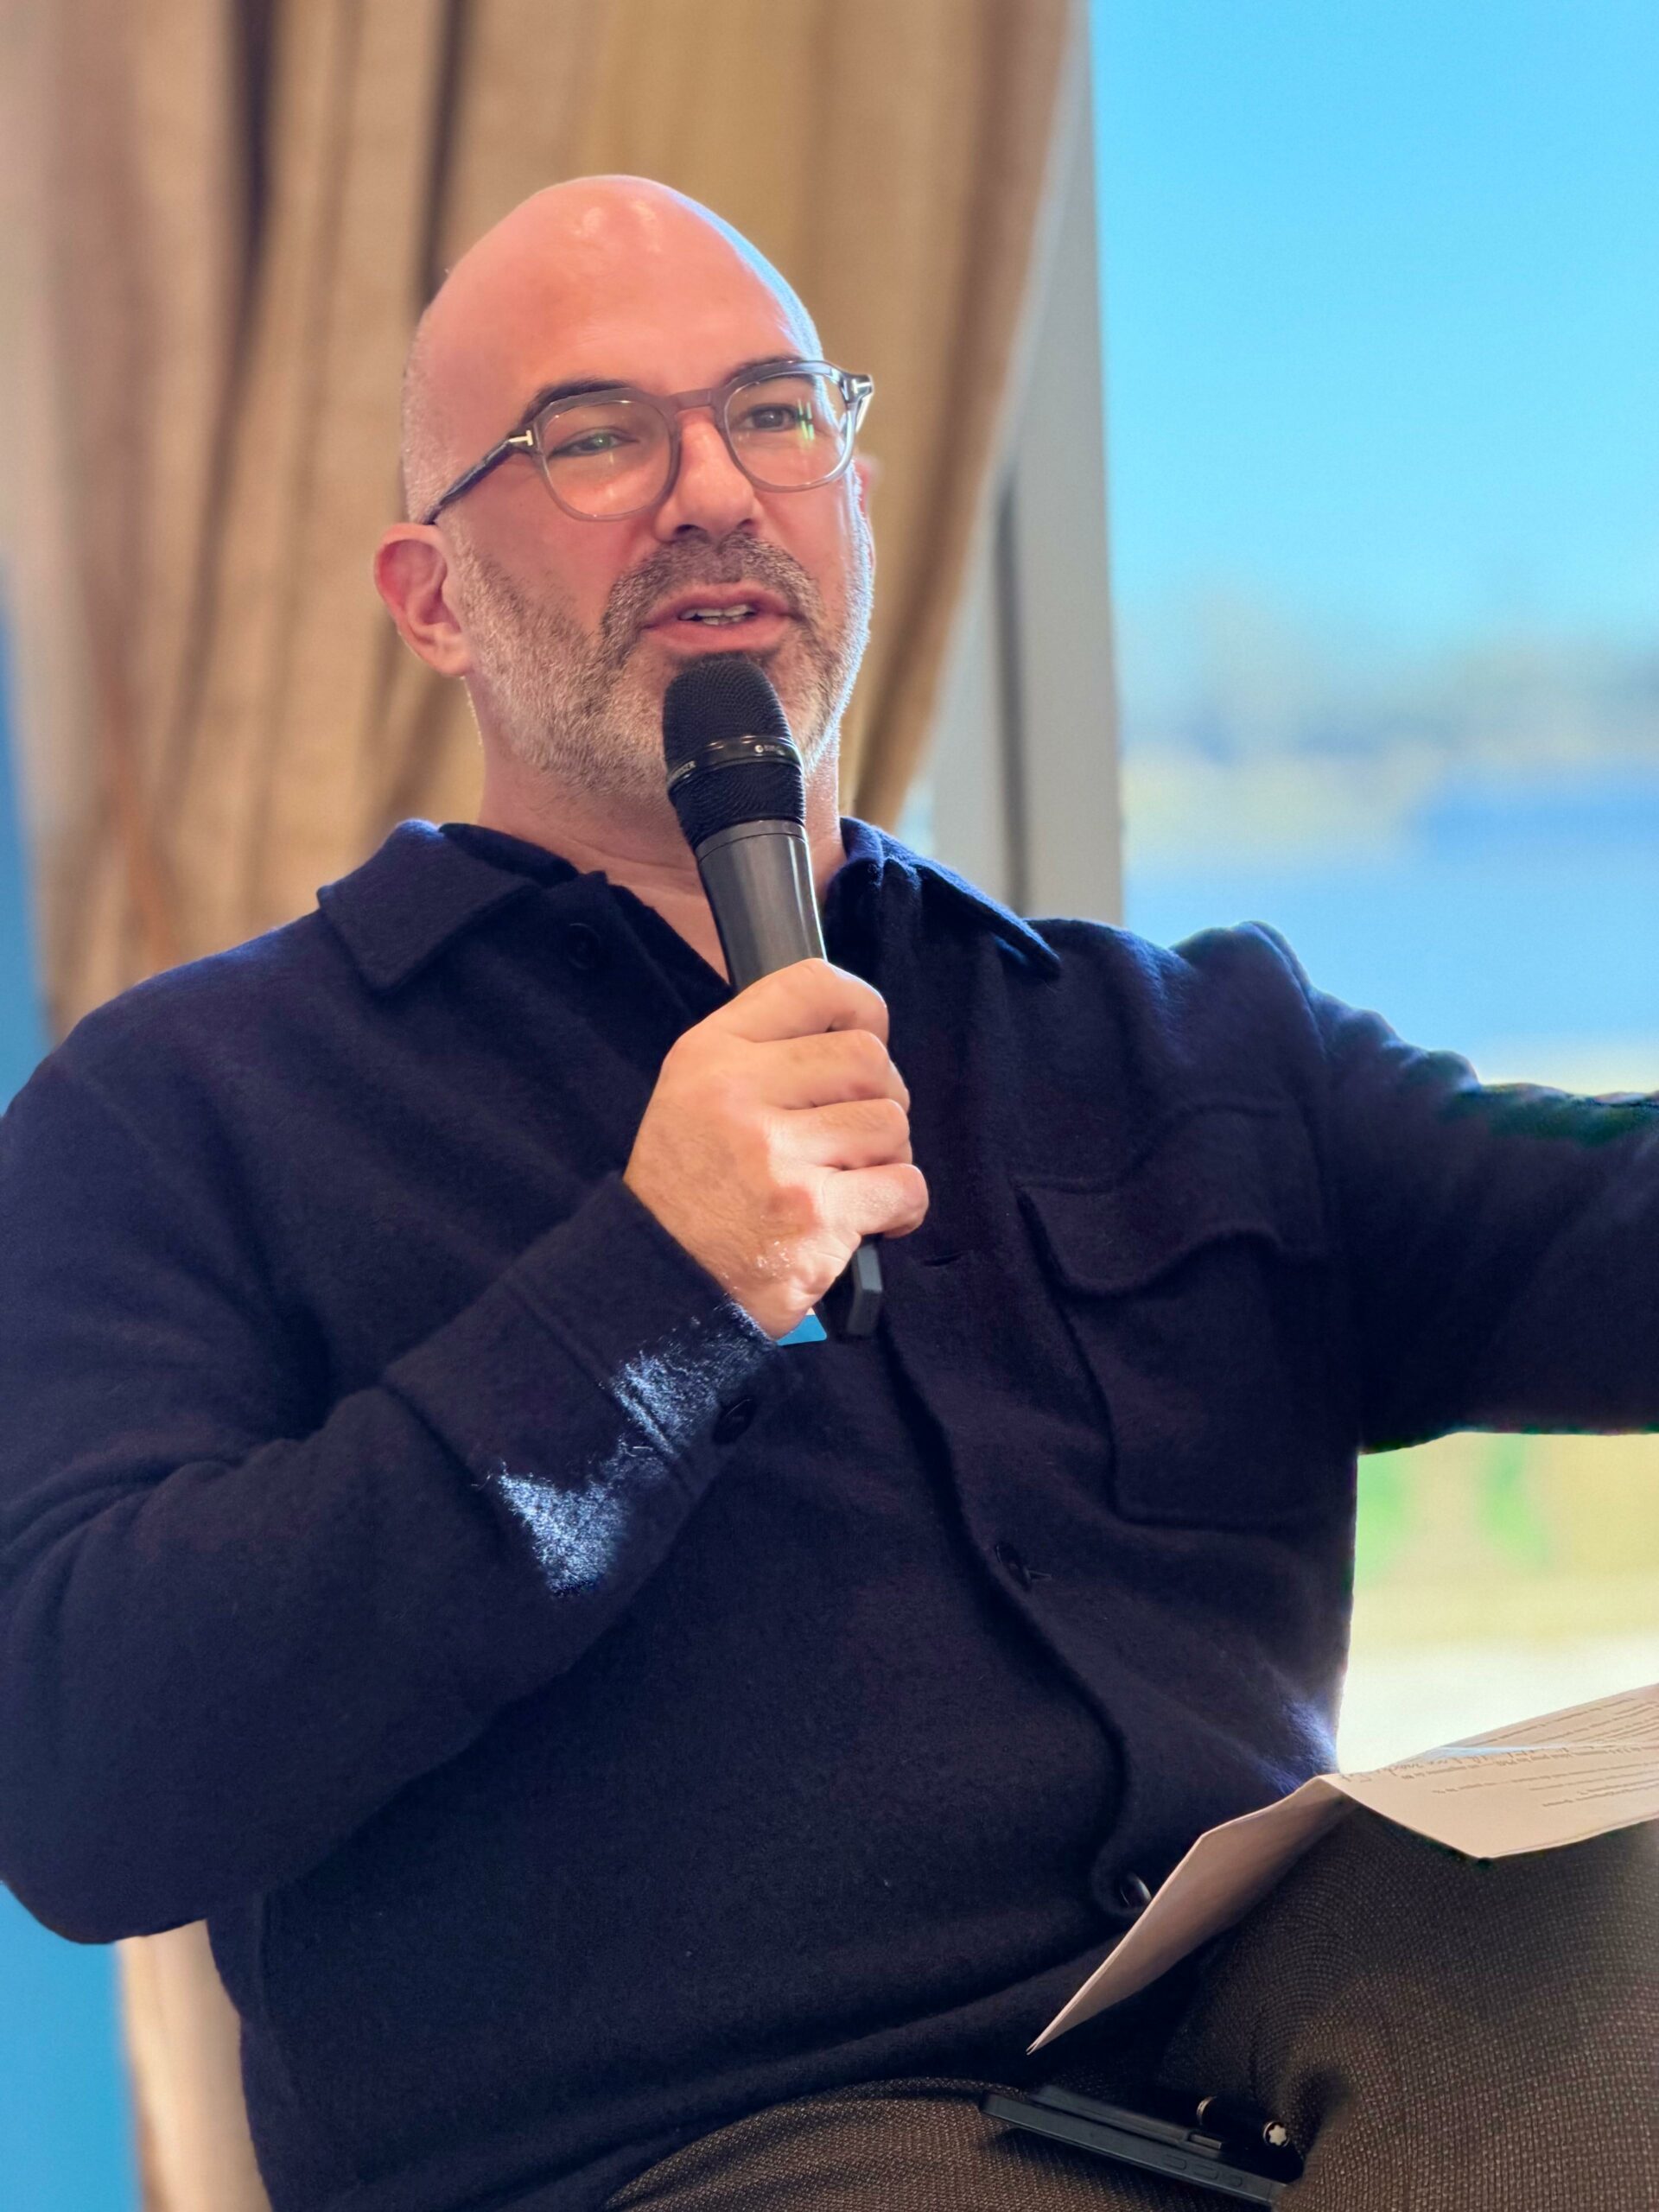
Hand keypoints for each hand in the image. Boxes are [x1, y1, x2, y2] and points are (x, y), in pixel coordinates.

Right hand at [624, 959, 927, 1338]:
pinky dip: (901, 1206)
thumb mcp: (694, 1094)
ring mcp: (779, 1156)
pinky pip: (905, 1185)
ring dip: (886, 1155)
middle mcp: (741, 1095)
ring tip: (850, 1180)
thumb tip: (857, 1031)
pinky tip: (869, 1218)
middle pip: (867, 1058)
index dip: (860, 1006)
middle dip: (880, 1096)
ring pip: (891, 1123)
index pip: (812, 985)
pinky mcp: (815, 1215)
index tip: (869, 1034)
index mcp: (712, 1055)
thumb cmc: (691, 1190)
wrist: (662, 1285)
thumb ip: (763, 1054)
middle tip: (855, 1133)